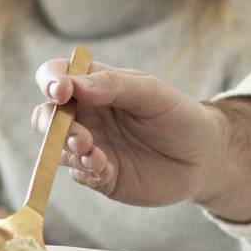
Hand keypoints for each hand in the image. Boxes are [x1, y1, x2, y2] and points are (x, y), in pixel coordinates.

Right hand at [32, 58, 222, 207]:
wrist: (204, 158)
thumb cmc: (179, 116)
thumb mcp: (153, 93)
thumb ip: (114, 85)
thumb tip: (73, 84)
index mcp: (95, 85)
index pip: (56, 75)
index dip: (50, 81)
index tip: (61, 92)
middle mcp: (87, 115)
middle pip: (45, 116)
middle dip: (52, 124)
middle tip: (78, 135)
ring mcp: (90, 146)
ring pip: (56, 148)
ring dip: (69, 151)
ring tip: (95, 154)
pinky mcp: (99, 175)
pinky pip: (78, 174)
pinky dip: (87, 171)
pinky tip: (106, 169)